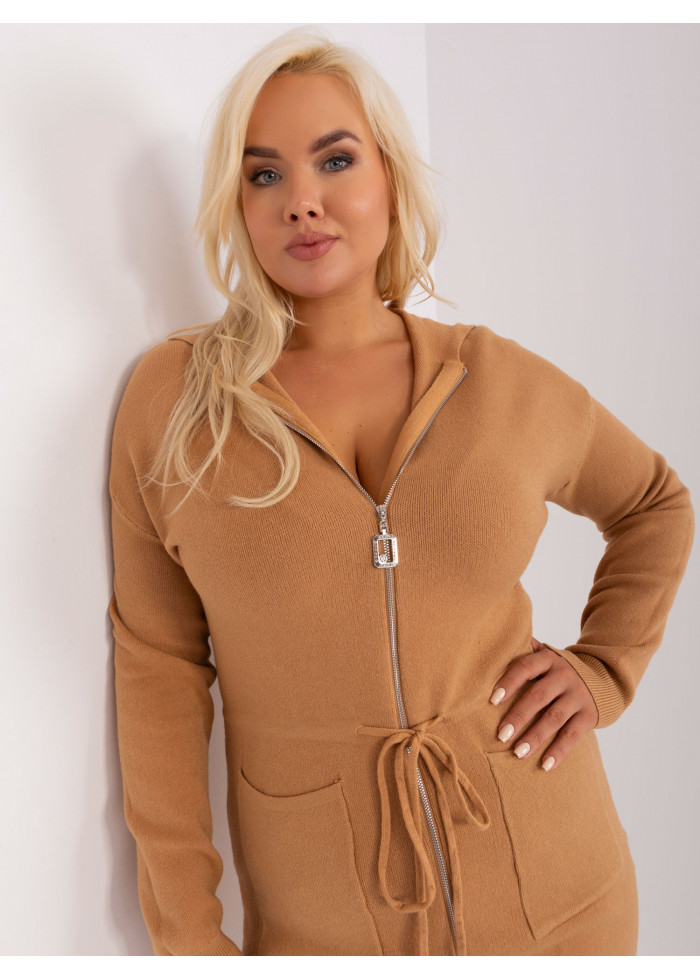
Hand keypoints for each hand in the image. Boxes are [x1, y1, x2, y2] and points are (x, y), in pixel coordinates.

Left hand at [489, 637, 598, 771]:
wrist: (602, 678)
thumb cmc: (557, 671)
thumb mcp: (544, 657)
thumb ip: (523, 652)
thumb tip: (495, 644)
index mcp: (548, 660)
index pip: (525, 667)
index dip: (509, 682)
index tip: (492, 699)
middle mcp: (564, 676)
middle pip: (539, 696)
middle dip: (519, 716)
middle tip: (501, 735)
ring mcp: (578, 696)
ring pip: (555, 717)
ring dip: (536, 736)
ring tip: (518, 753)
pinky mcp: (589, 715)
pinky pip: (572, 735)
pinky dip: (559, 751)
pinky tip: (545, 765)